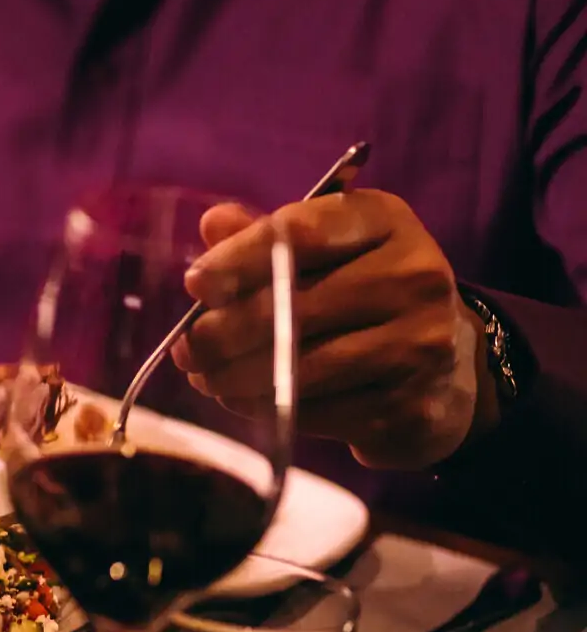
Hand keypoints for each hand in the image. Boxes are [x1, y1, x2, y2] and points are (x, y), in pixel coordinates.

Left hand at [174, 190, 492, 469]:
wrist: (446, 372)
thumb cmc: (363, 298)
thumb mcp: (326, 252)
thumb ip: (269, 238)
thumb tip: (213, 223)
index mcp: (385, 222)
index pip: (300, 232)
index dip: (238, 258)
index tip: (195, 284)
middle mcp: (415, 275)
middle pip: (292, 306)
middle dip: (222, 332)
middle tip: (186, 348)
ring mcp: (420, 343)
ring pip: (298, 366)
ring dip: (234, 376)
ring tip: (205, 376)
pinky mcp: (410, 404)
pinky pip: (315, 409)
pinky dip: (266, 407)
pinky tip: (242, 399)